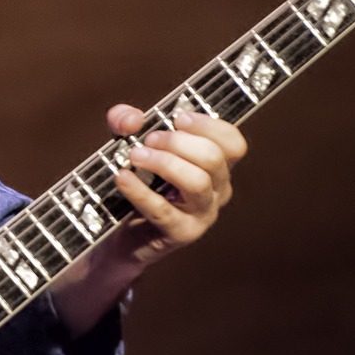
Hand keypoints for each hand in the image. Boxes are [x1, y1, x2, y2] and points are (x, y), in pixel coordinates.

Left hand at [48, 105, 246, 336]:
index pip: (233, 144)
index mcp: (217, 167)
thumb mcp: (130, 144)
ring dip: (165, 163)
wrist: (123, 236)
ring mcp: (203, 215)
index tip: (178, 118)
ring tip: (136, 156)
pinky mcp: (181, 233)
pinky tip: (122, 178)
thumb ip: (125, 122)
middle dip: (179, 142)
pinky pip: (163, 210)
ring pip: (198, 183)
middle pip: (214, 158)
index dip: (209, 126)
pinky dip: (141, 191)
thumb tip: (132, 118)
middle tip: (150, 140)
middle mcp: (217, 191)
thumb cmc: (137, 185)